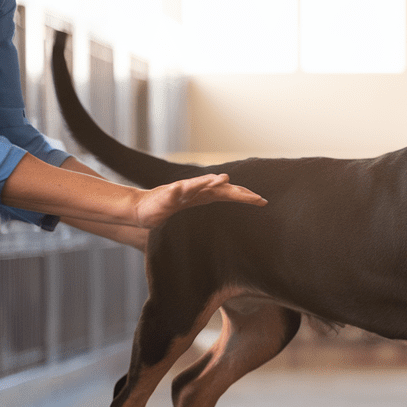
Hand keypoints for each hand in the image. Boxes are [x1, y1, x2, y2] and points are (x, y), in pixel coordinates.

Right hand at [134, 173, 266, 228]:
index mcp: (205, 195)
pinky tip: (192, 186)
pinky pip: (179, 189)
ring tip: (224, 179)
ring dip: (212, 182)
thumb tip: (225, 227)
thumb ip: (206, 206)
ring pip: (201, 185)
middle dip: (240, 193)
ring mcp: (184, 190)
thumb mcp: (192, 209)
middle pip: (222, 189)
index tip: (263, 202)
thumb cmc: (168, 209)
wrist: (143, 209)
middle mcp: (198, 190)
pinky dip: (187, 187)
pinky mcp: (169, 193)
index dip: (246, 197)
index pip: (230, 194)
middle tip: (257, 198)